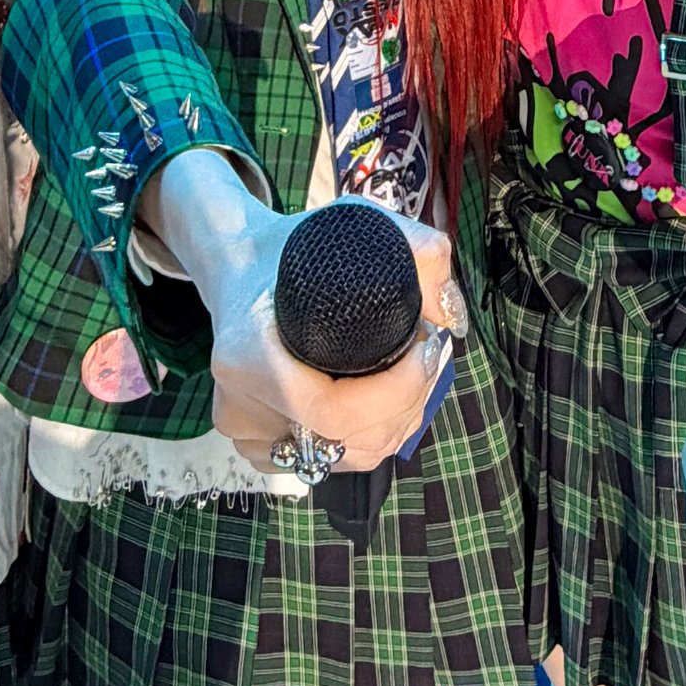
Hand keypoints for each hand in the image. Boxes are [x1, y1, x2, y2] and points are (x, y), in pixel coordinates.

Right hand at [206, 210, 462, 471]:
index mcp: (246, 359)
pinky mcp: (257, 447)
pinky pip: (329, 462)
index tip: (426, 348)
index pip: (334, 412)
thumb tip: (445, 315)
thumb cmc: (294, 248)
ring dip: (394, 423)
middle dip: (407, 404)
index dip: (396, 393)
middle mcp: (239, 408)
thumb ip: (413, 249)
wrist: (240, 266)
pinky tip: (382, 404)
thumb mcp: (352, 224)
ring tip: (410, 376)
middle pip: (348, 441)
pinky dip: (367, 438)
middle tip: (426, 356)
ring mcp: (247, 434)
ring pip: (346, 458)